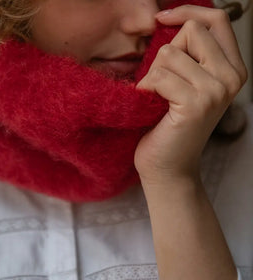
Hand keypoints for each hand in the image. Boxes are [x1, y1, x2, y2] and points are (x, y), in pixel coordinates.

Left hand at [134, 5, 246, 183]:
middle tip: (161, 84)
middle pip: (191, 31)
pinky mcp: (196, 104)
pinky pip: (159, 76)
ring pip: (170, 53)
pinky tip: (149, 106)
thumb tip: (169, 21)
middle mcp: (231, 77)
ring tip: (156, 99)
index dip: (187, 12)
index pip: (216, 20)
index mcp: (231, 69)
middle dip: (165, 53)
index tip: (161, 19)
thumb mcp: (185, 84)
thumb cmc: (169, 126)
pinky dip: (146, 89)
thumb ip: (188, 56)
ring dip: (153, 75)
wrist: (167, 166)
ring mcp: (216, 91)